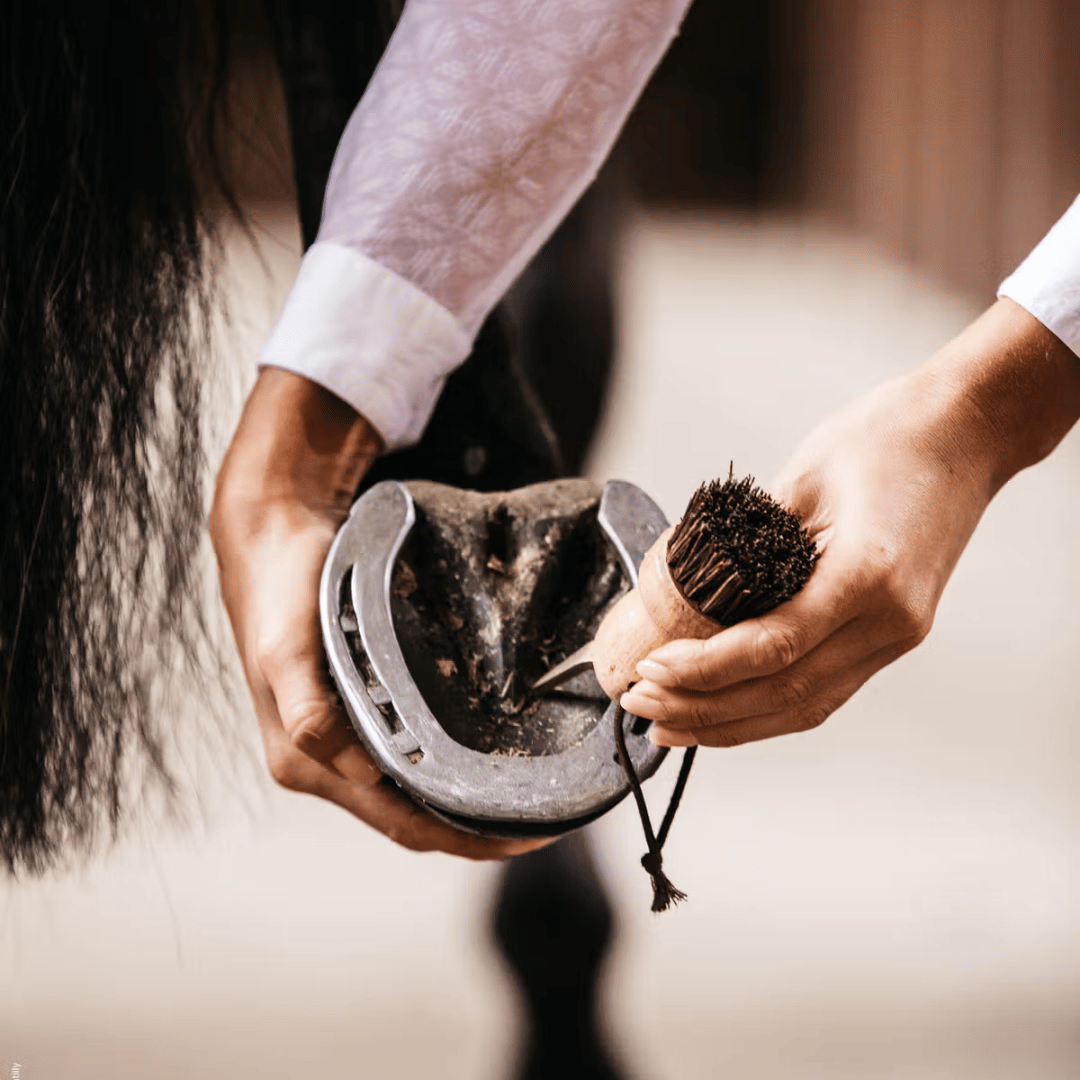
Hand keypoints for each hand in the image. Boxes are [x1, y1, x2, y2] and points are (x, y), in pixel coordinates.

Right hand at [210, 368, 540, 857]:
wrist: (270, 539)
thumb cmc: (280, 592)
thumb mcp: (286, 647)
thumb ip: (310, 710)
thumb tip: (362, 774)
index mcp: (305, 761)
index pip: (399, 822)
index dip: (462, 838)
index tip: (528, 834)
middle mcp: (322, 763)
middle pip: (411, 818)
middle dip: (476, 829)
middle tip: (549, 821)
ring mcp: (338, 740)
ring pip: (412, 793)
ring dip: (465, 804)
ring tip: (529, 798)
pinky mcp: (354, 711)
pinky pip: (408, 756)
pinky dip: (448, 766)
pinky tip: (484, 755)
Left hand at [621, 299, 1079, 747]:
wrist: (966, 435)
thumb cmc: (888, 439)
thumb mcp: (804, 476)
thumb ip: (752, 543)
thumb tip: (690, 594)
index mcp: (867, 573)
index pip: (771, 647)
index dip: (702, 669)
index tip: (648, 668)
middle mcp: (890, 620)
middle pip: (783, 692)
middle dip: (703, 709)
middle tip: (641, 705)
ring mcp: (897, 636)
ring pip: (805, 707)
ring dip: (731, 723)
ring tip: (670, 724)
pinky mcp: (894, 638)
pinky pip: (825, 691)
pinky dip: (769, 709)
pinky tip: (727, 712)